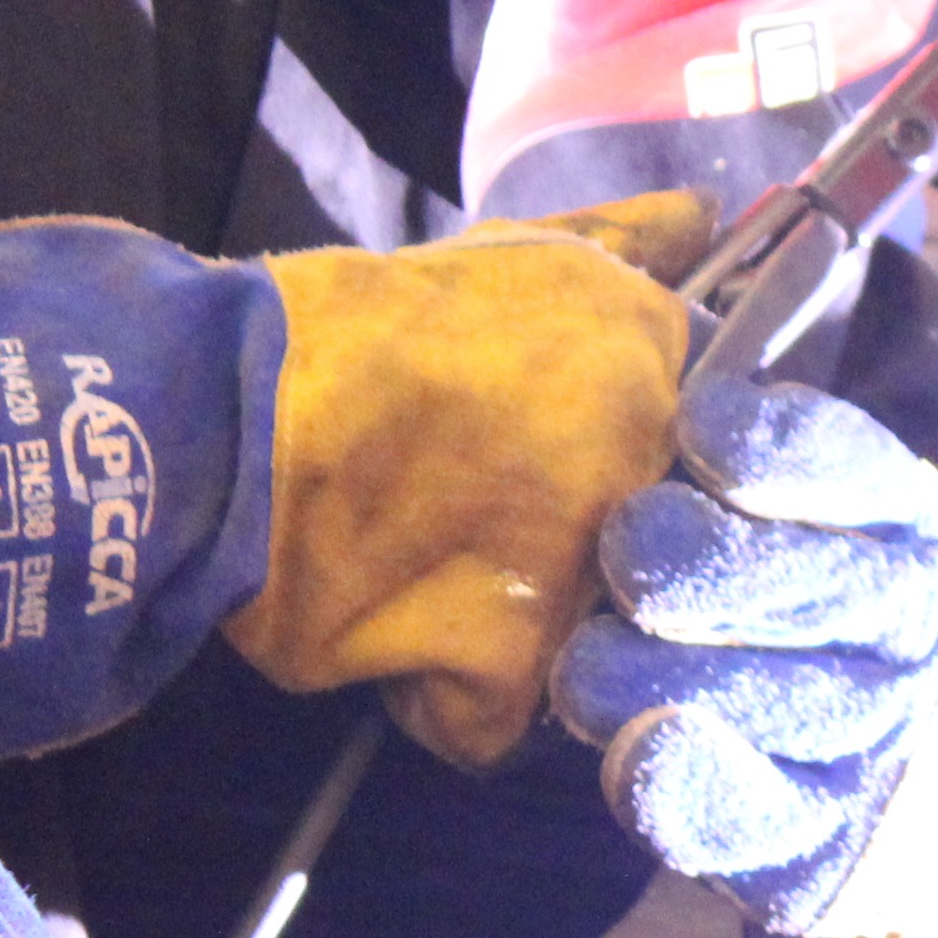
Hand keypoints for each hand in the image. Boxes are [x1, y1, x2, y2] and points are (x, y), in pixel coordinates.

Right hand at [0, 192, 708, 775]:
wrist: (226, 415)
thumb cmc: (354, 326)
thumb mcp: (509, 254)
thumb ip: (625, 246)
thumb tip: (708, 218)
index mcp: (649, 357)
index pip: (711, 453)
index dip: (635, 472)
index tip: (550, 466)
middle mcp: (641, 465)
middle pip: (652, 554)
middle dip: (580, 555)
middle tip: (473, 523)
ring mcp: (580, 572)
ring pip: (584, 643)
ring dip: (517, 630)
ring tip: (427, 579)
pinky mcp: (506, 666)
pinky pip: (499, 720)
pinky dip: (448, 699)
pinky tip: (395, 638)